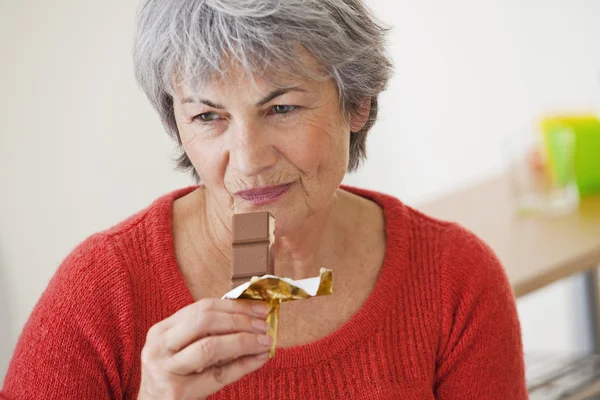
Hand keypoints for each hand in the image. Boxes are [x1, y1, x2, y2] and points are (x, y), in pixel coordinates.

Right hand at [137, 298, 271, 399]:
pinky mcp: (177, 392)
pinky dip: (243, 365)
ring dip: (243, 341)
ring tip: (264, 341)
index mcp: (161, 330)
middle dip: (239, 320)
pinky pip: (218, 375)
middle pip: (205, 322)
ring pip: (210, 346)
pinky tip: (259, 359)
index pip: (202, 307)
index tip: (259, 308)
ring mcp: (166, 369)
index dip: (234, 306)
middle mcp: (159, 347)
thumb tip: (251, 318)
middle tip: (263, 324)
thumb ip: (207, 333)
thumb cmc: (173, 378)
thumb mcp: (182, 350)